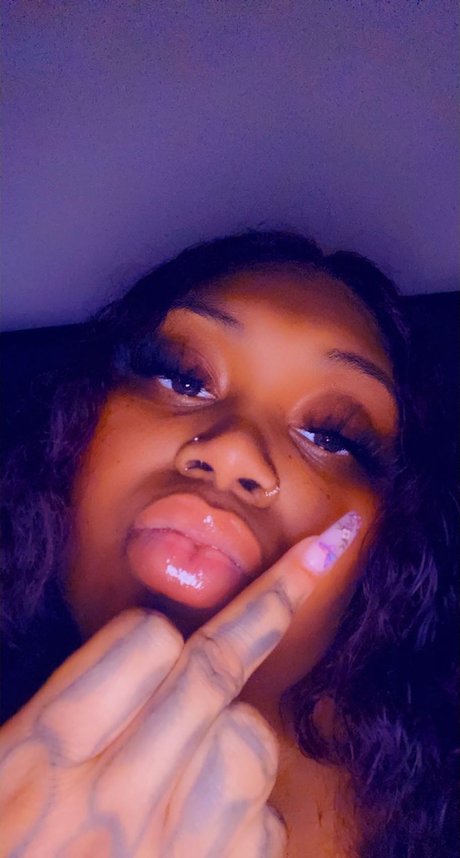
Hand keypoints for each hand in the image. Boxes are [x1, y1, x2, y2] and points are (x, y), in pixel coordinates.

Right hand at [0, 512, 359, 856]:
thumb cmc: (9, 843)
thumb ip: (63, 712)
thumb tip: (147, 656)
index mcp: (36, 761)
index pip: (140, 644)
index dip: (156, 634)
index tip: (171, 629)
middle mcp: (108, 803)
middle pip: (211, 673)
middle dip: (270, 606)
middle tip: (324, 547)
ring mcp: (169, 852)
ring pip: (248, 737)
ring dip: (234, 730)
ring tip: (189, 763)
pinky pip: (262, 819)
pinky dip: (245, 812)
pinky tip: (199, 836)